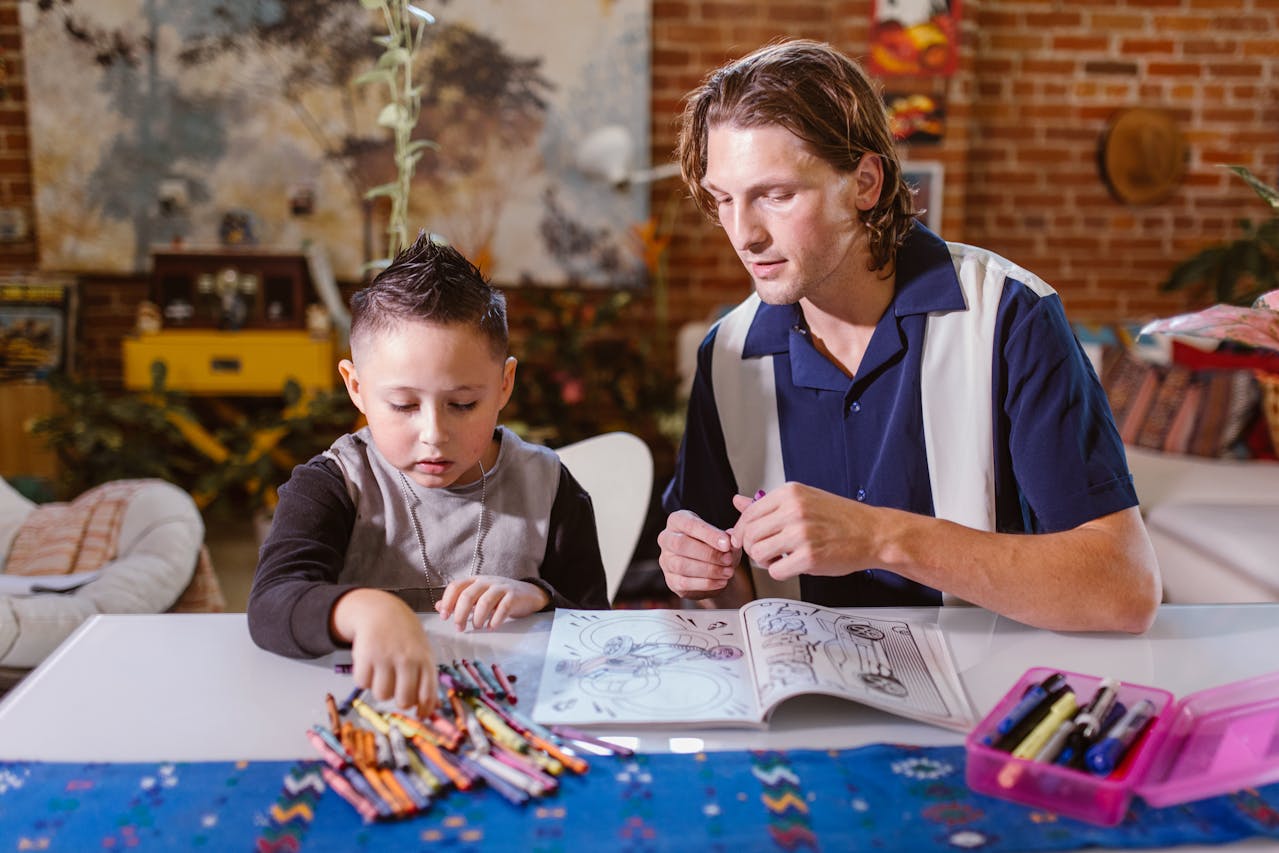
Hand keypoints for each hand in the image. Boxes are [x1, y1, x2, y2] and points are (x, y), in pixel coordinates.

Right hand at [330, 588, 437, 715]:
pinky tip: (370, 667)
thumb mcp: (422, 651)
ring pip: (382, 695)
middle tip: (397, 690)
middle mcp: (407, 659)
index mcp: (424, 659)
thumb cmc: (405, 636)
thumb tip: (430, 708)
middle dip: (400, 701)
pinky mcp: (366, 655)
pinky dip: (364, 679)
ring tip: (383, 674)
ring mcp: (386, 657)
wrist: (382, 611)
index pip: (427, 693)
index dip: (424, 709)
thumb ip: (426, 678)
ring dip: (381, 689)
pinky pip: (363, 683)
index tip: (420, 715)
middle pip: (404, 700)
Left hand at [437, 576, 549, 631]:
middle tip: (459, 628)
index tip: (444, 616)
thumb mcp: (478, 597)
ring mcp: (501, 588)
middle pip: (468, 595)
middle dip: (460, 614)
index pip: (456, 586)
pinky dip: (495, 620)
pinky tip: (491, 627)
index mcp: (475, 581)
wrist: (528, 593)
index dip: (447, 601)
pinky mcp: (513, 596)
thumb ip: (459, 601)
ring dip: (477, 617)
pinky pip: (502, 608)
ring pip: (484, 601)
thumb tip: (437, 606)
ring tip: (477, 627)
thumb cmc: (500, 597)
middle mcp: (486, 582)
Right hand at [656, 509, 740, 598]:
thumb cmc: (716, 546)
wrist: (712, 568)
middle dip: (708, 553)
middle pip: (680, 544)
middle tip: (728, 559)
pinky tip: (721, 582)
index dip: (709, 534)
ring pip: (681, 565)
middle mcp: (666, 539)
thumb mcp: (724, 538)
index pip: (689, 524)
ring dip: (708, 570)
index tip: (727, 544)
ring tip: (728, 572)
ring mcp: (666, 561)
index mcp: (677, 520)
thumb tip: (731, 539)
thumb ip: (728, 537)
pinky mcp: (670, 580)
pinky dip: (706, 583)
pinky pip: (684, 582)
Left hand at [729, 483, 874, 580]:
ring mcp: (801, 534)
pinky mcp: (809, 557)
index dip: (741, 530)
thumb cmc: (840, 518)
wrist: (873, 533)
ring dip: (764, 561)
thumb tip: (738, 502)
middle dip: (751, 547)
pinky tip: (792, 565)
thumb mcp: (803, 500)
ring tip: (779, 558)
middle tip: (764, 551)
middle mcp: (793, 510)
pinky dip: (780, 572)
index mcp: (790, 493)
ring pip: (758, 553)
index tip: (744, 538)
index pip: (748, 513)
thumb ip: (769, 503)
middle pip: (748, 534)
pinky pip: (775, 571)